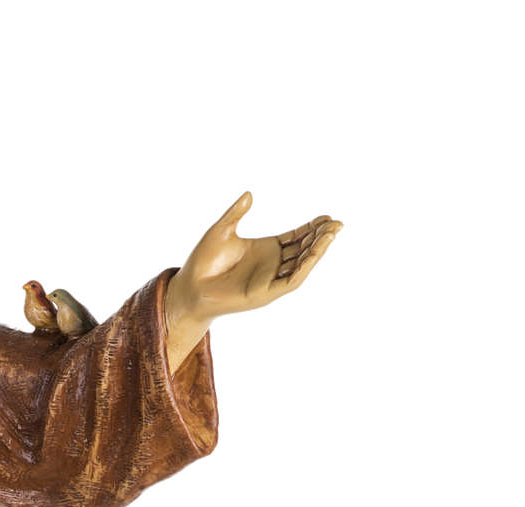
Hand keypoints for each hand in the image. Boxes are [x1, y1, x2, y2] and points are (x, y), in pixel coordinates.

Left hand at [164, 192, 341, 369]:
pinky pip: (289, 281)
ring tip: (331, 234)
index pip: (295, 237)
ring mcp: (269, 280)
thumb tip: (249, 194)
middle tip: (336, 223)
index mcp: (265, 250)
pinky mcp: (264, 293)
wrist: (188, 288)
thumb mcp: (220, 231)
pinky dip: (303, 268)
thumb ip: (236, 213)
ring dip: (317, 251)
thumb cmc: (201, 263)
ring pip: (301, 265)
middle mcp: (271, 265)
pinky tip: (313, 254)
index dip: (311, 228)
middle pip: (303, 249)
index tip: (325, 216)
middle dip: (320, 237)